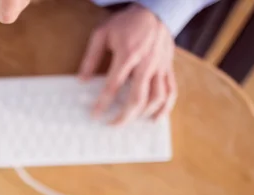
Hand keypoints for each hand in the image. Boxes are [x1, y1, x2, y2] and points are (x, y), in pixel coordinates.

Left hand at [78, 4, 176, 123]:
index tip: (95, 115)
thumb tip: (82, 80)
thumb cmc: (126, 23)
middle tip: (112, 124)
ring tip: (131, 122)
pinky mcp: (168, 68)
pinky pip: (171, 91)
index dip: (103, 103)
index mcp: (128, 54)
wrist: (155, 10)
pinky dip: (165, 107)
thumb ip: (91, 57)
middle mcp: (146, 63)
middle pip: (137, 97)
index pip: (113, 85)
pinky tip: (155, 118)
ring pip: (156, 97)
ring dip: (143, 114)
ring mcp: (160, 67)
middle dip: (124, 115)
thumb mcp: (102, 34)